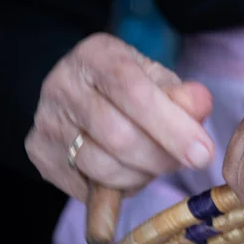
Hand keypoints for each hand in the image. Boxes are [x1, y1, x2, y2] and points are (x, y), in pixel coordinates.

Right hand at [25, 33, 214, 201]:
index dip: (173, 129)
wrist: (78, 94)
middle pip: (120, 137)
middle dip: (163, 159)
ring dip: (143, 175)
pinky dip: (121, 186)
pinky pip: (89, 187)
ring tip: (156, 162)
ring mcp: (46, 122)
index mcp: (97, 56)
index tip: (203, 155)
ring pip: (104, 167)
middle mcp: (63, 85)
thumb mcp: (159, 80)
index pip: (135, 93)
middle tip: (187, 161)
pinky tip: (130, 170)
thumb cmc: (130, 87)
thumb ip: (183, 95)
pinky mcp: (40, 154)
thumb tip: (200, 107)